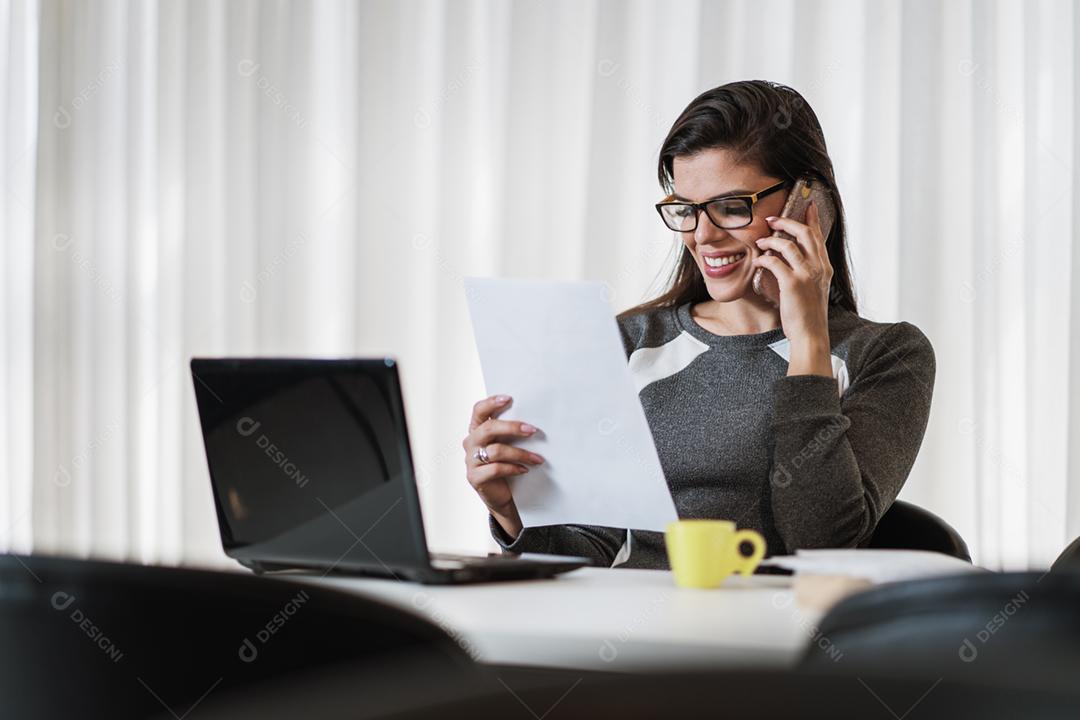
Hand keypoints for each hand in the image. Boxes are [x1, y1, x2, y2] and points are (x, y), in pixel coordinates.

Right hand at [462, 394, 544, 538]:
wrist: (501, 494)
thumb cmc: (505, 464)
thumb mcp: (506, 445)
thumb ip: (510, 433)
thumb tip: (532, 421)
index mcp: (476, 430)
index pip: (478, 411)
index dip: (491, 403)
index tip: (509, 398)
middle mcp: (471, 443)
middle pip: (489, 429)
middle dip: (512, 428)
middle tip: (532, 430)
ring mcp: (470, 461)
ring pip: (496, 451)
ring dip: (521, 453)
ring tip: (537, 458)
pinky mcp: (475, 477)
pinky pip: (496, 469)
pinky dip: (514, 468)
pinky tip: (525, 469)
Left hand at [752, 201, 833, 375]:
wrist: (810, 335)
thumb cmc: (808, 315)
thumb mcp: (813, 289)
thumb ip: (807, 272)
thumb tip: (789, 259)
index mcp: (825, 267)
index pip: (818, 236)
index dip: (812, 218)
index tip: (806, 204)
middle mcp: (819, 267)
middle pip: (805, 232)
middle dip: (787, 222)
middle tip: (772, 220)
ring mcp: (807, 275)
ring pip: (788, 244)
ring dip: (770, 240)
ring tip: (760, 242)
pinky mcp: (793, 284)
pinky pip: (774, 262)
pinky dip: (764, 259)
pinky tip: (758, 262)